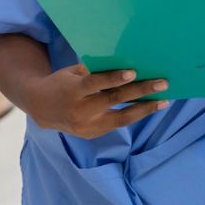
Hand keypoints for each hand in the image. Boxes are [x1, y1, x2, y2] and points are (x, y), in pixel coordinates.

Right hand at [22, 64, 169, 138]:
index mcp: (72, 90)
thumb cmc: (62, 83)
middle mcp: (79, 110)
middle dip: (141, 92)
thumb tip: (127, 70)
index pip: (95, 83)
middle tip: (163, 84)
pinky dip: (133, 115)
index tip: (133, 73)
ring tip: (164, 101)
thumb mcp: (73, 74)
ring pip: (121, 119)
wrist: (40, 107)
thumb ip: (95, 73)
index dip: (113, 78)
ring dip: (145, 109)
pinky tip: (149, 108)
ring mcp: (86, 125)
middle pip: (114, 100)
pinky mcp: (92, 134)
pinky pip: (117, 124)